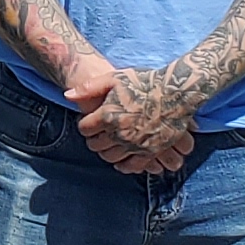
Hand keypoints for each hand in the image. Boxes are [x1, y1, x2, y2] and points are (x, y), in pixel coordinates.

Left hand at [76, 61, 195, 175]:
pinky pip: (132, 166)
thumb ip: (89, 88)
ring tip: (109, 145)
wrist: (177, 91)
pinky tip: (123, 159)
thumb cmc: (145, 82)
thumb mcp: (115, 78)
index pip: (84, 129)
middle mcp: (119, 133)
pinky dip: (125, 165)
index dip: (85, 125)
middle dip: (94, 140)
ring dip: (107, 153)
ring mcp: (135, 144)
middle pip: (96, 146)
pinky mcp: (150, 152)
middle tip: (97, 135)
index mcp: (108, 115)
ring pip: (111, 158)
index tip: (89, 122)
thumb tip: (67, 95)